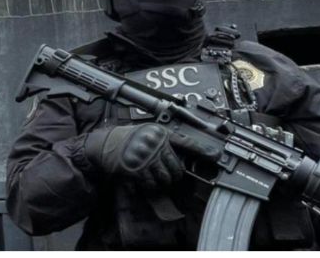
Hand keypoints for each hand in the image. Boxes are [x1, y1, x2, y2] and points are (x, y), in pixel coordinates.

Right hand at [84, 123, 216, 189]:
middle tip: (168, 175)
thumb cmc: (126, 139)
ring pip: (166, 178)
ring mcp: (144, 156)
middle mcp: (153, 143)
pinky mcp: (135, 169)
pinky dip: (149, 186)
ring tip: (154, 178)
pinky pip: (151, 184)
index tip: (217, 155)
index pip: (185, 141)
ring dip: (162, 182)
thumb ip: (164, 142)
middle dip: (174, 175)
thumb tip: (183, 158)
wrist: (102, 144)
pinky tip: (143, 181)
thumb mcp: (146, 133)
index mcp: (159, 132)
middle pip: (177, 166)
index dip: (202, 150)